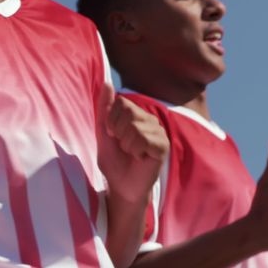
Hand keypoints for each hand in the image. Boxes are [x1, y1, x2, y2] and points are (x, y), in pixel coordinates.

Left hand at [97, 83, 168, 202]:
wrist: (121, 184)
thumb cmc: (113, 159)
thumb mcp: (103, 131)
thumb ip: (105, 107)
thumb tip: (107, 83)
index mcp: (135, 114)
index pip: (121, 102)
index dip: (111, 120)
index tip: (113, 135)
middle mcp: (149, 119)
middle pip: (129, 111)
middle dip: (118, 131)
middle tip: (123, 145)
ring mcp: (159, 131)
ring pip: (135, 127)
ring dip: (126, 144)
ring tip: (131, 152)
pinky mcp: (163, 145)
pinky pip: (144, 139)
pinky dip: (135, 150)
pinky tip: (140, 157)